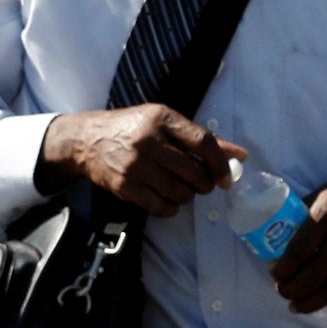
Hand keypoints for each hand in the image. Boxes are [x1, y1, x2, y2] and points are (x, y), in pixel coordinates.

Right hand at [38, 106, 244, 215]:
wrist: (85, 140)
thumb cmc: (133, 128)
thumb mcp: (165, 122)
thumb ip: (202, 138)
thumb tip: (240, 155)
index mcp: (162, 119)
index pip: (204, 142)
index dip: (221, 163)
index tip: (226, 177)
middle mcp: (149, 141)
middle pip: (195, 172)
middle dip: (205, 184)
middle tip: (202, 184)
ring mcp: (135, 165)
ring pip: (180, 192)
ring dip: (188, 196)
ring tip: (182, 189)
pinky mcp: (124, 186)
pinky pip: (160, 206)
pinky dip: (171, 208)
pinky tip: (169, 200)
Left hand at [270, 168, 326, 327]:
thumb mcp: (320, 194)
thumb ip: (301, 216)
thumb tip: (275, 242)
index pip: (300, 250)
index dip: (284, 268)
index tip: (275, 274)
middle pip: (314, 274)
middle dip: (292, 289)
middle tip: (283, 291)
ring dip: (310, 303)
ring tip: (296, 306)